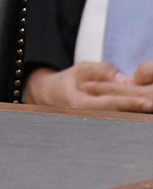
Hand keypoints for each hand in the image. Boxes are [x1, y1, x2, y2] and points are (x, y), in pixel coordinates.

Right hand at [24, 62, 152, 111]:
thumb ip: (102, 71)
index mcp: (79, 104)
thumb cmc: (65, 81)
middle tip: (151, 103)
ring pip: (116, 117)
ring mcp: (90, 122)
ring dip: (132, 111)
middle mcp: (85, 117)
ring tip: (147, 106)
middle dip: (135, 108)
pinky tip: (137, 109)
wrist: (49, 94)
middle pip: (117, 114)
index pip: (109, 103)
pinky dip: (125, 112)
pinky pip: (113, 118)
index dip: (129, 102)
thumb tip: (123, 79)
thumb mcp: (81, 69)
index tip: (145, 101)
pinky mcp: (95, 123)